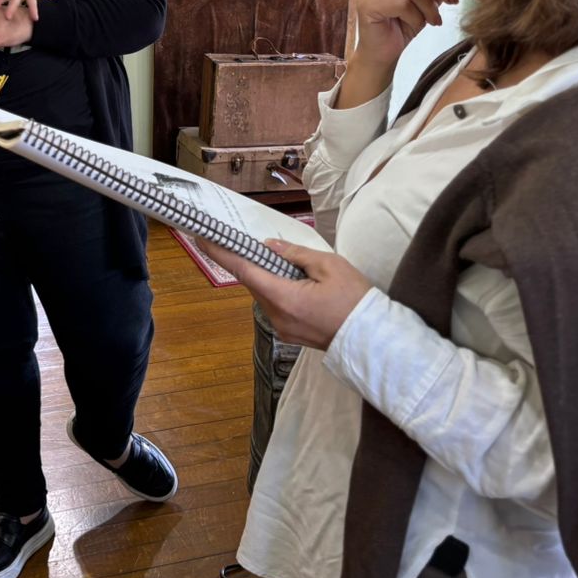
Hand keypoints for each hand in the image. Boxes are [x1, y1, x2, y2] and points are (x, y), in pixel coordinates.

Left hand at [196, 239, 372, 350]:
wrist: (373, 339)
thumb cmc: (356, 300)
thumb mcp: (329, 266)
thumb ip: (295, 254)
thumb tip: (269, 247)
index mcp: (285, 298)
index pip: (243, 271)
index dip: (221, 253)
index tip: (203, 239)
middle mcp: (277, 316)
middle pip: (254, 283)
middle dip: (252, 262)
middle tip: (249, 242)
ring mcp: (282, 328)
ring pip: (265, 295)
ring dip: (269, 277)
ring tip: (289, 264)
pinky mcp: (290, 333)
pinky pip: (276, 306)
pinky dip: (279, 291)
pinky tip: (296, 283)